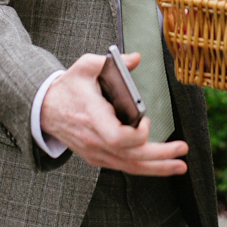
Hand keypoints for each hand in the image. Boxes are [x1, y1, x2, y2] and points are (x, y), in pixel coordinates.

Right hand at [40, 52, 186, 176]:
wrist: (44, 109)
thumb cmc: (67, 88)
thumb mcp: (85, 67)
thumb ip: (111, 62)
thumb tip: (135, 58)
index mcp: (92, 118)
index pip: (116, 138)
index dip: (135, 136)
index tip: (145, 120)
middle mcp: (94, 140)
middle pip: (130, 158)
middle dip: (159, 156)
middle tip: (181, 150)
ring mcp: (95, 152)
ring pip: (129, 166)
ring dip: (157, 168)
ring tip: (179, 165)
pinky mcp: (97, 157)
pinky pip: (124, 166)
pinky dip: (144, 168)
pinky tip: (162, 166)